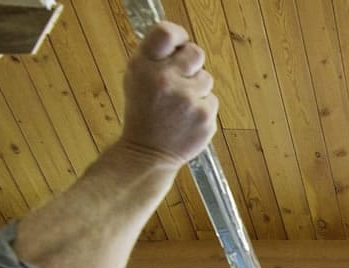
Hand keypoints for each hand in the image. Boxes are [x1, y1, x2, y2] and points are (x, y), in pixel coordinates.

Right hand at [117, 22, 217, 167]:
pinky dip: (203, 108)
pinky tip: (187, 118)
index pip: (165, 32)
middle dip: (192, 64)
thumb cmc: (143, 112)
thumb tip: (181, 41)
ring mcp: (187, 98)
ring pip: (206, 78)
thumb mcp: (136, 78)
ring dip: (197, 89)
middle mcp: (165, 79)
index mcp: (144, 66)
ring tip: (180, 105)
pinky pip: (212, 100)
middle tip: (182, 79)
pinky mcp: (204, 116)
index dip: (178, 35)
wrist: (148, 153)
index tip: (179, 43)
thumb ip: (156, 58)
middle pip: (195, 53)